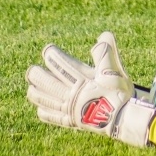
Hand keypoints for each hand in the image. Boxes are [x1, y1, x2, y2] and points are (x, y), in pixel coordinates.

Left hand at [26, 32, 155, 146]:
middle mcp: (72, 94)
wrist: (123, 119)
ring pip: (46, 100)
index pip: (61, 65)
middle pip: (48, 83)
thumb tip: (104, 34)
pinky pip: (52, 117)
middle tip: (32, 70)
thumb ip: (106, 53)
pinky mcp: (72, 121)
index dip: (52, 56)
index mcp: (82, 80)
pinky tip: (40, 108)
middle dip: (38, 75)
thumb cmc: (119, 93)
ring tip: (31, 87)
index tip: (48, 50)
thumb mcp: (115, 71)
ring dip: (36, 93)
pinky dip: (44, 111)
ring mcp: (70, 109)